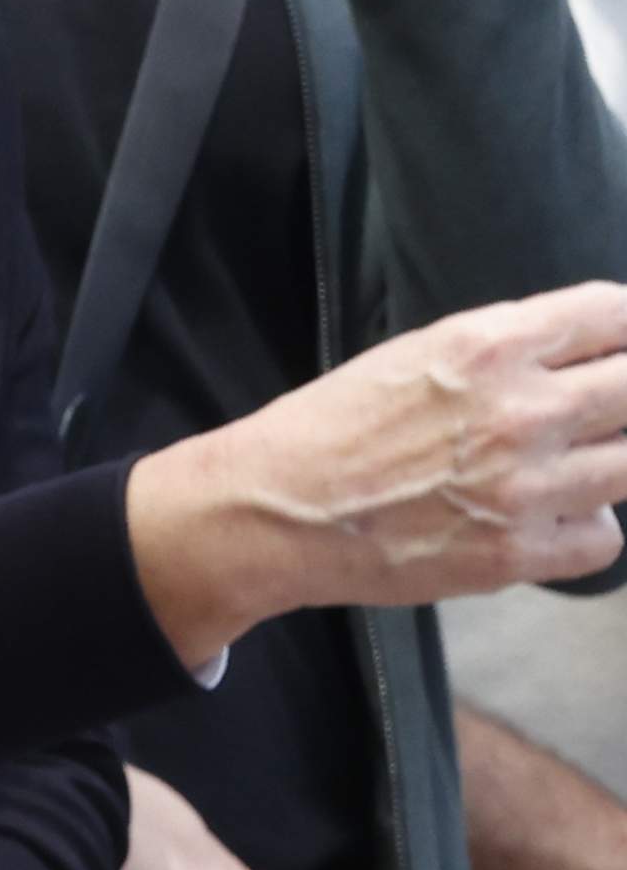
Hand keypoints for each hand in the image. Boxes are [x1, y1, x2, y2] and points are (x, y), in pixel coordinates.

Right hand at [131, 281, 626, 666]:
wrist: (277, 507)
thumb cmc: (335, 423)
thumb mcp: (416, 354)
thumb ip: (505, 350)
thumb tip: (585, 354)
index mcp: (486, 346)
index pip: (613, 316)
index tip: (623, 341)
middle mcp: (521, 412)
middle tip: (605, 402)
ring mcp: (528, 487)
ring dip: (611, 459)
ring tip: (573, 461)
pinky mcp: (522, 553)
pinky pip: (607, 536)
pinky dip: (589, 524)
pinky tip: (552, 514)